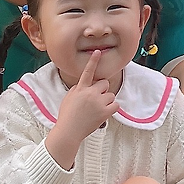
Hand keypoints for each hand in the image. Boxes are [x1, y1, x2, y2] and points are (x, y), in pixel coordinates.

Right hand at [46, 51, 118, 167]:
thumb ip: (77, 89)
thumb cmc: (67, 116)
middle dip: (102, 90)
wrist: (69, 131)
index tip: (97, 52)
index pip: (88, 72)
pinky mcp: (104, 112)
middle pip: (104, 83)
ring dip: (107, 100)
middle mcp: (90, 93)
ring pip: (110, 94)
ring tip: (98, 108)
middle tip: (96, 99)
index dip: (93, 61)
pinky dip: (112, 108)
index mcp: (80, 89)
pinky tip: (104, 112)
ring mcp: (98, 103)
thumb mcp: (68, 98)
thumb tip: (85, 85)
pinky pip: (115, 105)